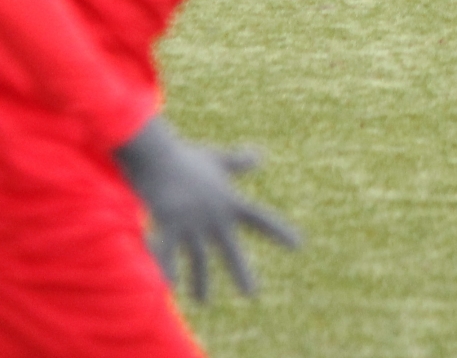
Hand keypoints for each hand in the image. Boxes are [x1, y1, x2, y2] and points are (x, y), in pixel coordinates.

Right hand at [114, 116, 300, 302]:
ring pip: (199, 260)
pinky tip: (169, 288)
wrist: (157, 155)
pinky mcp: (169, 226)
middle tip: (252, 294)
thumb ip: (237, 162)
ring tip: (203, 302)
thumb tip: (258, 156)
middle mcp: (215, 216)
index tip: (298, 246)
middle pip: (231, 249)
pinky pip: (168, 255)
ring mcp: (193, 223)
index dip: (279, 232)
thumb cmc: (185, 157)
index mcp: (230, 201)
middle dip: (241, 272)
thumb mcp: (216, 159)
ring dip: (200, 282)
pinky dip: (167, 271)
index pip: (260, 219)